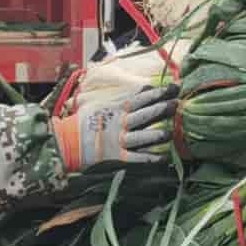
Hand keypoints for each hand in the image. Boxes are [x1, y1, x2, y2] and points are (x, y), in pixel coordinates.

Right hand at [55, 79, 177, 173]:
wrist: (68, 142)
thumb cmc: (86, 121)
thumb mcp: (101, 104)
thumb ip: (122, 98)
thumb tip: (145, 88)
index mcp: (117, 109)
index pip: (141, 98)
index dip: (158, 93)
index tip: (174, 87)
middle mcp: (119, 124)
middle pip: (144, 115)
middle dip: (161, 109)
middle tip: (178, 103)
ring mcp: (118, 141)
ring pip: (141, 137)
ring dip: (156, 135)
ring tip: (172, 132)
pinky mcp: (116, 157)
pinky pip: (135, 158)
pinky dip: (148, 159)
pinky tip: (162, 158)